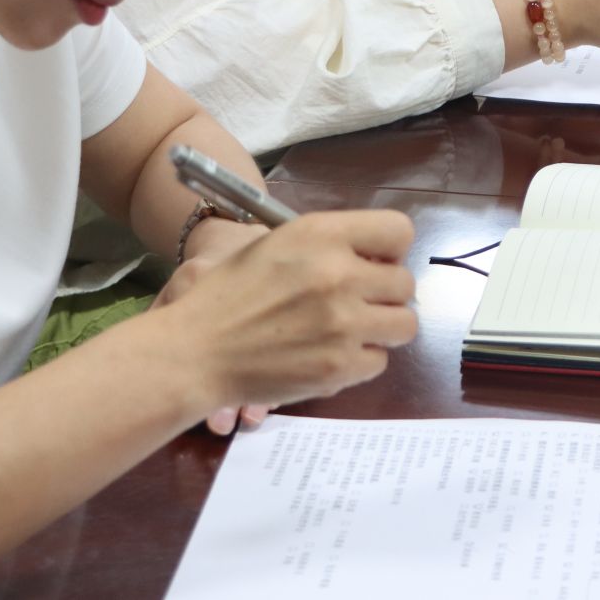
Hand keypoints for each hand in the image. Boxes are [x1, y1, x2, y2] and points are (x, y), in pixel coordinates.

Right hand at [153, 209, 417, 421]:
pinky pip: (379, 361)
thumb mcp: (278, 245)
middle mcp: (339, 274)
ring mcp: (342, 323)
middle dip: (385, 294)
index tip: (374, 264)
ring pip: (404, 325)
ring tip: (349, 331)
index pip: (399, 232)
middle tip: (355, 304)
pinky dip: (360, 361)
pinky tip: (328, 355)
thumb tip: (379, 259)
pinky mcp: (339, 366)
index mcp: (322, 234)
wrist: (194, 352)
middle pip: (405, 283)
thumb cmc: (230, 294)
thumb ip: (330, 245)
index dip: (390, 251)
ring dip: (382, 329)